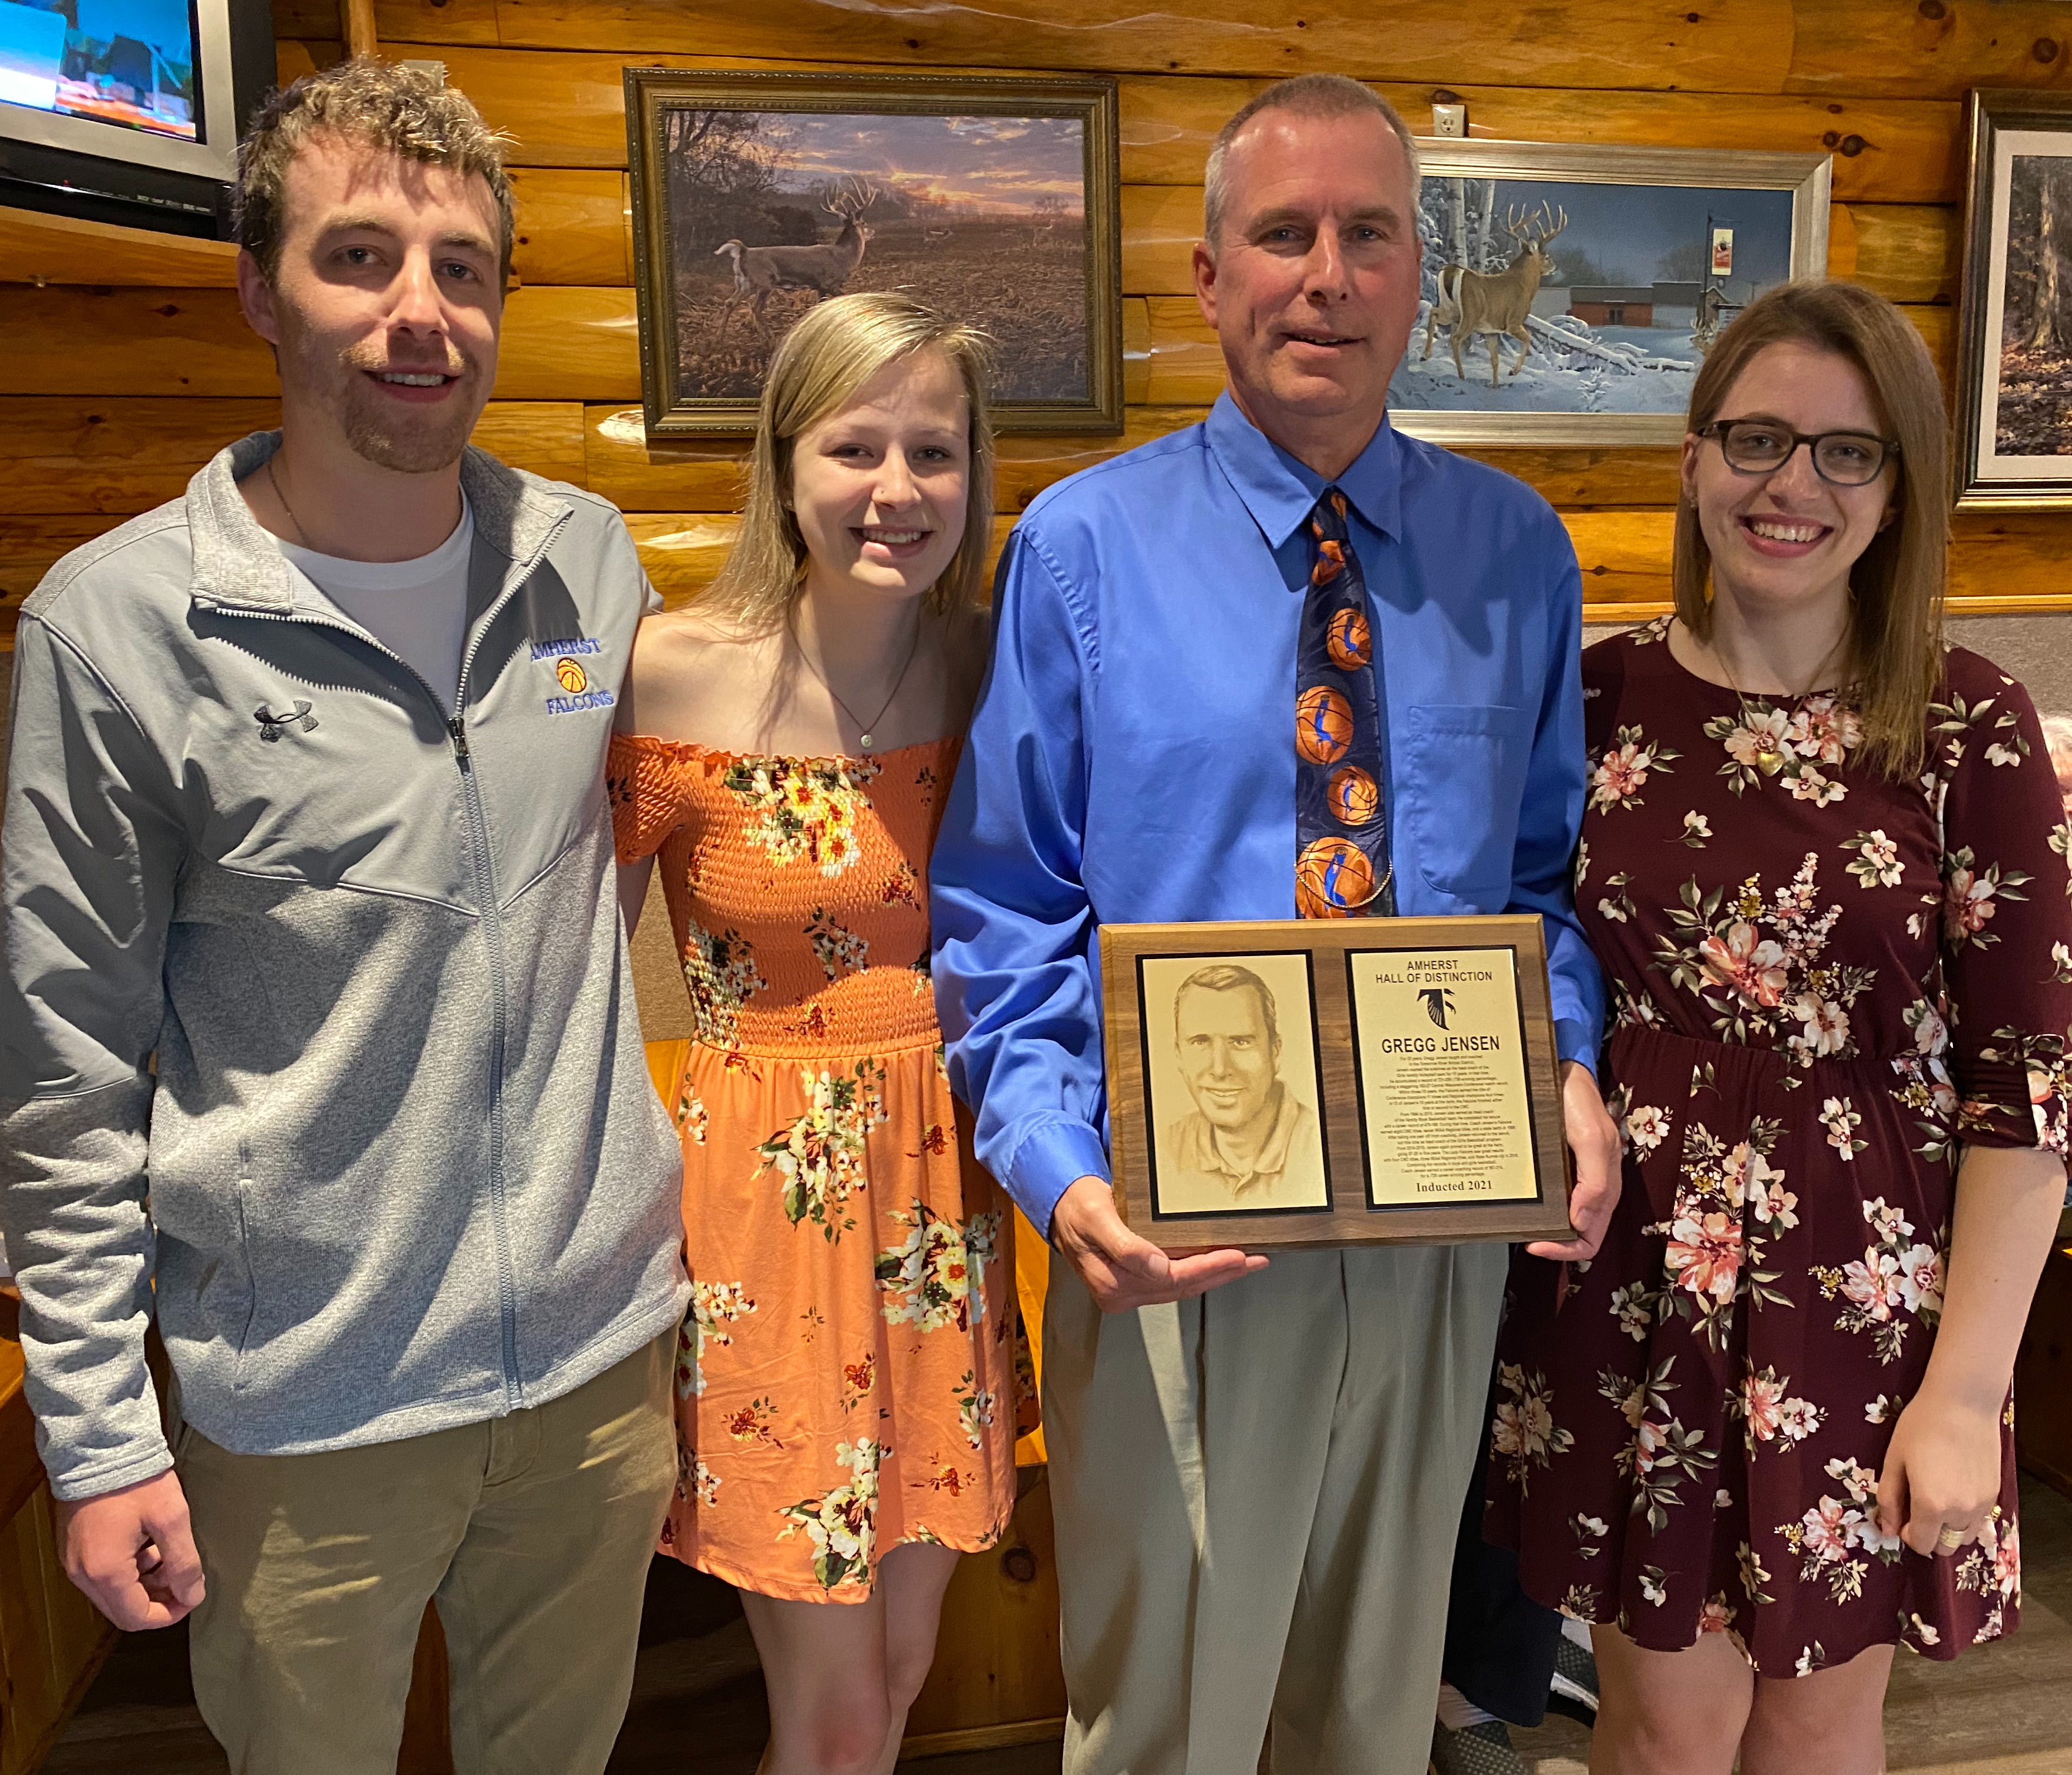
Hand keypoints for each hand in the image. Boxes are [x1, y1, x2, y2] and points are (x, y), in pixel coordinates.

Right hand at [55, 1469, 205, 1629]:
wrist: (99, 1446)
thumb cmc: (136, 1479)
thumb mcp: (171, 1518)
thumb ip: (184, 1562)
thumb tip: (193, 1595)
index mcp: (105, 1573)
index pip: (136, 1617)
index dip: (169, 1614)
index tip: (193, 1596)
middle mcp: (82, 1574)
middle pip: (122, 1609)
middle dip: (158, 1600)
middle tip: (185, 1578)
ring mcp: (74, 1561)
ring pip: (112, 1592)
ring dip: (144, 1584)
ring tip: (170, 1556)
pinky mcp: (74, 1546)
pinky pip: (102, 1573)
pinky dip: (128, 1570)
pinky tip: (149, 1545)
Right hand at [1049, 1176, 1266, 1312]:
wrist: (1059, 1205)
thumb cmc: (1077, 1205)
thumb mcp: (1097, 1218)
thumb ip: (1125, 1246)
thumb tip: (1157, 1268)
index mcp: (1113, 1283)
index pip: (1173, 1280)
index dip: (1209, 1268)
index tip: (1237, 1255)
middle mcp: (1121, 1294)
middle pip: (1182, 1287)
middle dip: (1221, 1274)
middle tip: (1255, 1260)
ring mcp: (1126, 1290)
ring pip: (1181, 1287)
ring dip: (1215, 1275)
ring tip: (1246, 1263)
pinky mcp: (1131, 1282)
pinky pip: (1172, 1281)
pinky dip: (1198, 1272)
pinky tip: (1215, 1264)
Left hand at [1526, 1060, 1622, 1261]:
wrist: (1565, 1072)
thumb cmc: (1578, 1101)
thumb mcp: (1591, 1139)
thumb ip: (1594, 1182)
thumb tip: (1581, 1223)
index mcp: (1607, 1186)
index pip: (1591, 1238)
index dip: (1566, 1250)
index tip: (1536, 1245)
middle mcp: (1594, 1187)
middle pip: (1579, 1235)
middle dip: (1554, 1244)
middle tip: (1526, 1238)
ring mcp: (1579, 1177)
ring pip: (1566, 1220)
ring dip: (1547, 1228)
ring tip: (1523, 1224)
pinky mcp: (1564, 1167)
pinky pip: (1557, 1198)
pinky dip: (1542, 1208)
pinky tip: (1525, 1204)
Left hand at [1874, 1385, 2003, 1557]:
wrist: (1963, 1403)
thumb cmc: (1921, 1426)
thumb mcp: (1894, 1461)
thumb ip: (1889, 1499)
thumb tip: (1887, 1529)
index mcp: (1931, 1505)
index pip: (1921, 1544)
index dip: (1907, 1534)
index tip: (1902, 1515)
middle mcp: (1960, 1512)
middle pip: (1945, 1547)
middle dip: (1928, 1535)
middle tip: (1917, 1508)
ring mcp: (1982, 1505)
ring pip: (1965, 1537)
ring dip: (1948, 1528)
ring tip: (1936, 1497)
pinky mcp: (1995, 1493)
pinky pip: (1979, 1520)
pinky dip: (1965, 1516)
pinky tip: (1954, 1488)